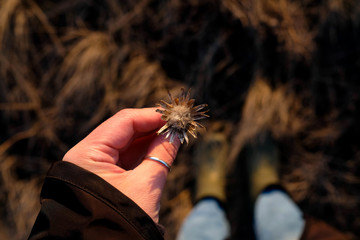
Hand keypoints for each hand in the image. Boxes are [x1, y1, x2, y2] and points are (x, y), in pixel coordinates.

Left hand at [63, 108, 179, 221]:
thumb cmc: (120, 221)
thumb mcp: (145, 186)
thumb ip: (162, 154)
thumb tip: (175, 132)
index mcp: (87, 154)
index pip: (123, 122)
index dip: (151, 116)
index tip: (174, 115)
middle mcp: (87, 156)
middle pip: (124, 131)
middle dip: (153, 128)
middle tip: (177, 125)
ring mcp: (95, 167)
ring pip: (126, 145)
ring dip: (150, 140)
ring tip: (174, 136)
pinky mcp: (104, 178)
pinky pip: (126, 159)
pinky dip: (145, 153)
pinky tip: (162, 148)